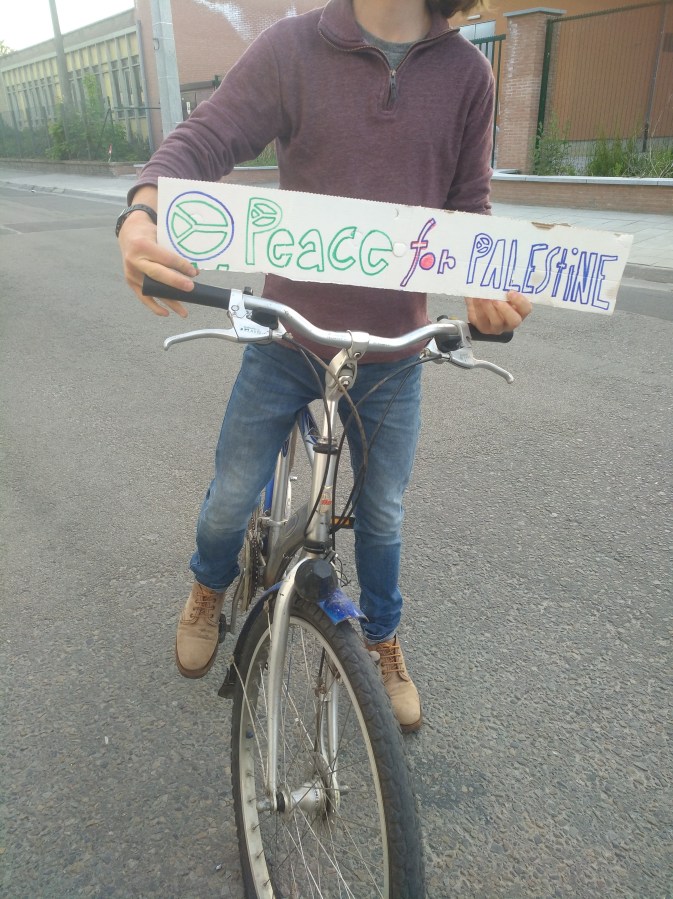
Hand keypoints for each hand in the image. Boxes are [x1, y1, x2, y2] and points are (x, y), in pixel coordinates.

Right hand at [117, 188, 196, 317]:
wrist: (129, 234)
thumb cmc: (149, 234)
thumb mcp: (161, 235)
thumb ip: (174, 251)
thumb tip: (195, 271)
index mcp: (143, 245)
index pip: (165, 258)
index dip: (181, 265)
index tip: (194, 272)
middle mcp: (135, 260)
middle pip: (158, 274)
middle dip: (175, 282)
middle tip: (190, 288)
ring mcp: (131, 273)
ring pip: (153, 290)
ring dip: (170, 302)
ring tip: (184, 313)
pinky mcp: (130, 282)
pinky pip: (143, 297)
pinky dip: (154, 306)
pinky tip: (166, 313)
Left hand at [465, 291, 531, 334]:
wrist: (481, 306)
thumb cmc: (497, 296)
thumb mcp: (503, 291)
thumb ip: (504, 286)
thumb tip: (499, 271)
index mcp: (519, 311)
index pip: (526, 309)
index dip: (520, 302)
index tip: (511, 292)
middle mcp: (510, 322)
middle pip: (514, 321)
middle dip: (505, 310)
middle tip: (496, 299)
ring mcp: (496, 327)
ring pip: (496, 322)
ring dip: (489, 309)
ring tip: (482, 298)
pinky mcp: (482, 327)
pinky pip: (480, 320)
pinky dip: (476, 308)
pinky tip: (474, 298)